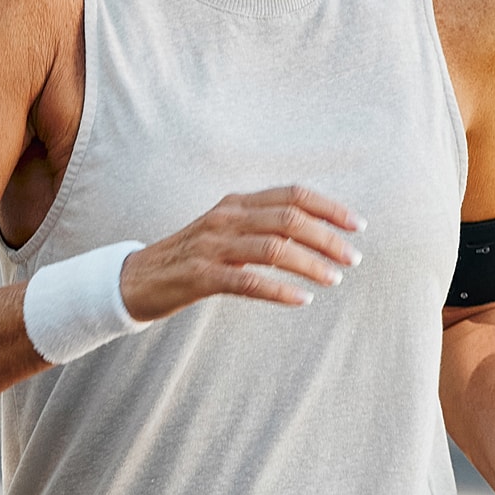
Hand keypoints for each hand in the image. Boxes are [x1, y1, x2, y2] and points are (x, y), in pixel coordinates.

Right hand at [118, 186, 362, 320]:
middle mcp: (226, 218)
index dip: (329, 208)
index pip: (292, 195)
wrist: (136, 278)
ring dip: (310, 264)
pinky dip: (280, 291)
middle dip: (328, 238)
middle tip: (353, 258)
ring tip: (334, 279)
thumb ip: (262, 225)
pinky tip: (302, 299)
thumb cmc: (191, 257)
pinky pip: (248, 282)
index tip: (358, 226)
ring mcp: (212, 246)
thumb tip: (314, 232)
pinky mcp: (201, 276)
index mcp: (236, 203)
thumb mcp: (226, 231)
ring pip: (274, 249)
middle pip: (289, 220)